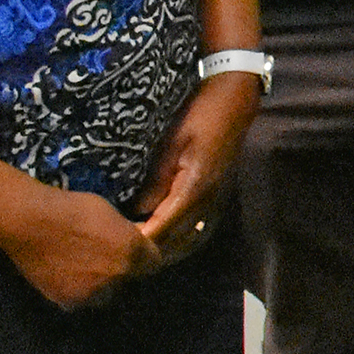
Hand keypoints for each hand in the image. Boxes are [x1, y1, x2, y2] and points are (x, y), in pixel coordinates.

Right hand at [3, 185, 163, 309]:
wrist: (28, 222)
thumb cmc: (71, 208)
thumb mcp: (110, 213)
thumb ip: (128, 233)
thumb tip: (138, 240)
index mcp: (132, 251)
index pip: (154, 263)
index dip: (146, 258)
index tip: (138, 253)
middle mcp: (118, 276)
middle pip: (130, 280)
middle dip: (124, 272)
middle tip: (108, 260)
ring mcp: (93, 292)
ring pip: (106, 294)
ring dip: (102, 285)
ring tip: (87, 270)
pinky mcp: (68, 302)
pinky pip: (81, 299)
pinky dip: (79, 290)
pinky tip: (70, 276)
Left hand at [132, 65, 260, 259]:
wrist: (234, 102)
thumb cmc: (200, 115)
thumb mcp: (172, 143)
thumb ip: (157, 178)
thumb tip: (138, 209)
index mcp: (196, 187)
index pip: (166, 224)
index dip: (144, 238)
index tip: (119, 248)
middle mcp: (208, 198)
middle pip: (178, 234)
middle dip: (153, 245)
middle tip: (122, 251)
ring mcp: (214, 196)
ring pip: (188, 231)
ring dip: (165, 240)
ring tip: (138, 245)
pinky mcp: (214, 192)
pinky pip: (194, 220)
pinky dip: (175, 229)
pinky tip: (159, 228)